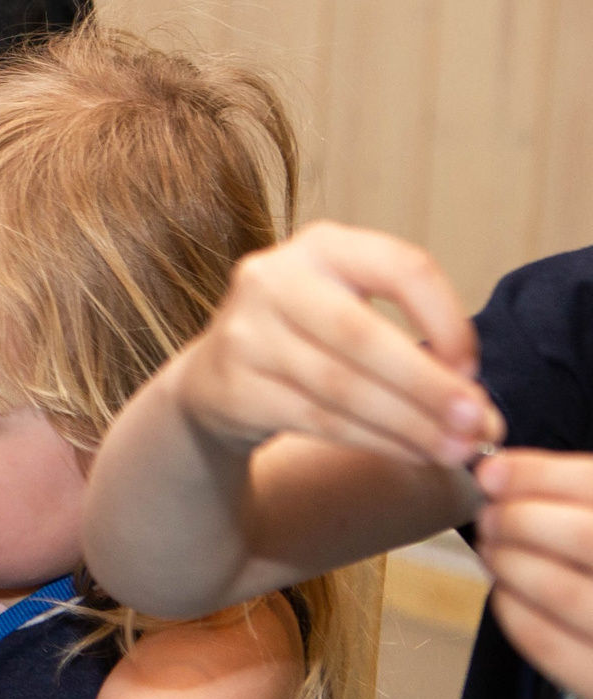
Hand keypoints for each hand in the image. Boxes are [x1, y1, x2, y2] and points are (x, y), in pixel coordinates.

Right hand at [169, 221, 492, 466]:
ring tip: (453, 450)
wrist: (217, 376)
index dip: (447, 319)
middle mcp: (273, 279)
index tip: (473, 369)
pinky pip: (318, 420)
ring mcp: (245, 333)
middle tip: (475, 422)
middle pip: (362, 333)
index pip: (400, 267)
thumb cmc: (310, 341)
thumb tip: (481, 414)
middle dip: (427, 384)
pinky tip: (410, 452)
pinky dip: (375, 441)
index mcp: (321, 246)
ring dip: (408, 424)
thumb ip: (417, 348)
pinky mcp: (233, 387)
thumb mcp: (354, 312)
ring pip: (341, 385)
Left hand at [476, 450, 592, 695]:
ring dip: (511, 563)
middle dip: (520, 519)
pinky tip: (507, 592)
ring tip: (495, 551)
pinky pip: (550, 644)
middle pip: (585, 536)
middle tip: (492, 516)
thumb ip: (576, 495)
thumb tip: (500, 473)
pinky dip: (514, 611)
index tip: (492, 470)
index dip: (540, 475)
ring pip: (562, 590)